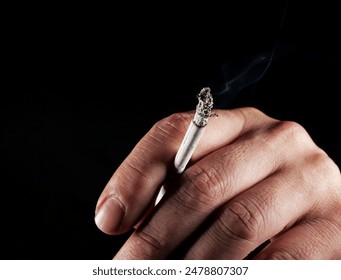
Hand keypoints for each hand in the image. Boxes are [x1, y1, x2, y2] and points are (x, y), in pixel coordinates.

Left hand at [94, 107, 340, 258]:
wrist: (315, 203)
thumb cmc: (252, 190)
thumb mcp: (215, 175)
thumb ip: (177, 187)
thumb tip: (121, 219)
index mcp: (239, 124)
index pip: (176, 133)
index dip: (136, 175)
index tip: (110, 221)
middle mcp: (277, 140)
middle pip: (203, 183)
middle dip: (157, 234)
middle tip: (129, 265)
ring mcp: (310, 179)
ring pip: (237, 222)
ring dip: (195, 261)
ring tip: (167, 276)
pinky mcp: (335, 223)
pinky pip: (280, 257)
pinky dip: (241, 273)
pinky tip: (222, 277)